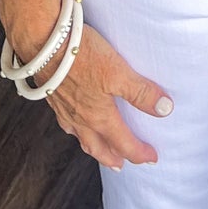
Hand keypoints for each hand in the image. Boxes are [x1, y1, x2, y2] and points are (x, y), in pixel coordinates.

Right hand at [22, 19, 173, 168]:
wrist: (42, 42)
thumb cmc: (80, 56)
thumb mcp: (119, 72)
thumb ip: (141, 92)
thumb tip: (165, 109)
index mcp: (99, 117)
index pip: (123, 143)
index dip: (139, 153)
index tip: (152, 159)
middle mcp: (80, 119)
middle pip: (98, 147)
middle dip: (112, 158)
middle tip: (122, 166)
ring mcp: (63, 109)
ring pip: (80, 137)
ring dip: (92, 146)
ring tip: (99, 149)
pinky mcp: (52, 96)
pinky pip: (65, 122)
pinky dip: (74, 129)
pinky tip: (74, 121)